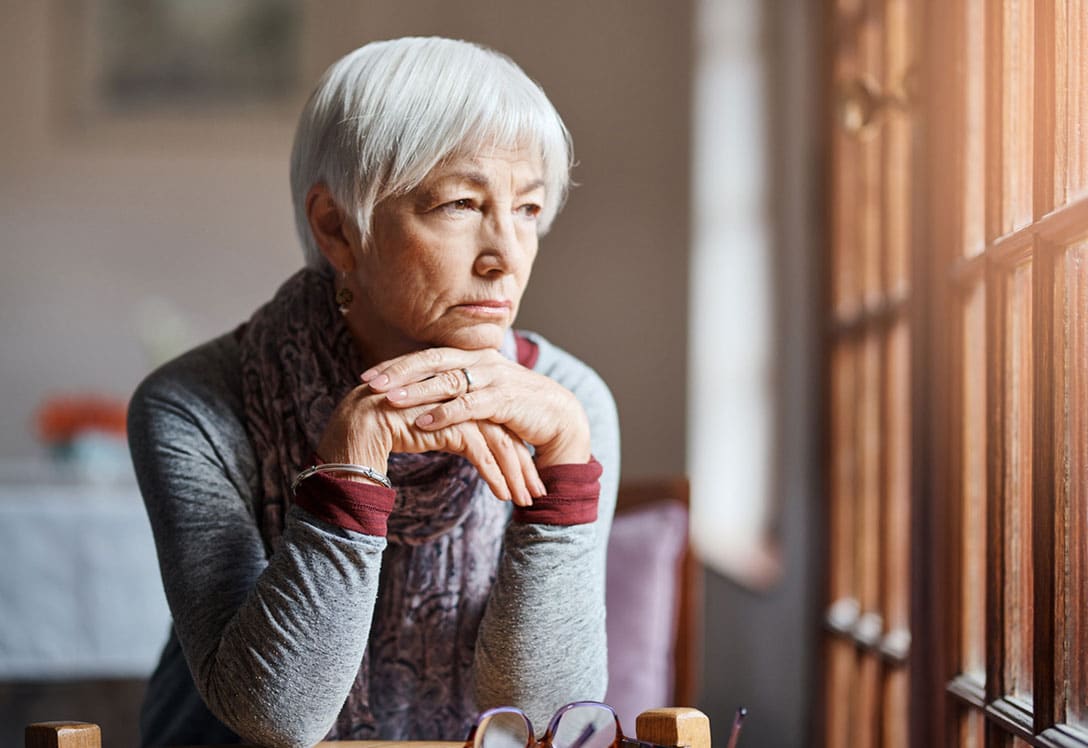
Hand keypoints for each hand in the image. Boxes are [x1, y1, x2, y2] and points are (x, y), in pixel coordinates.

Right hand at [316, 385, 541, 504]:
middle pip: (503, 431)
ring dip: (515, 473)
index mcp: (458, 394)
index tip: (527, 475)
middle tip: (536, 491)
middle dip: (522, 464)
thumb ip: (450, 430)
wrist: (353, 430)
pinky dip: (495, 475)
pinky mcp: (446, 423)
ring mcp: (455, 407)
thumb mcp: (427, 430)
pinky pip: (480, 452)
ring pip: (497, 442)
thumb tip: (473, 444)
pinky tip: (504, 496)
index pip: (496, 423)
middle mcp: (461, 396)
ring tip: (525, 500)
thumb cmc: (384, 433)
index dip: (513, 450)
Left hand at [361, 347, 591, 469]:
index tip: (368, 376)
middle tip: (369, 383)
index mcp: (472, 357)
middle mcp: (481, 361)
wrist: (557, 417)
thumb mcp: (481, 395)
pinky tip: (423, 422)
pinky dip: (444, 413)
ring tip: (389, 401)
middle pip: (432, 361)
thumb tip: (417, 397)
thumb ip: (454, 391)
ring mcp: (494, 377)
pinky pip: (469, 404)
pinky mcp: (505, 398)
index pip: (427, 356)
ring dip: (416, 391)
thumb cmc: (514, 408)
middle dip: (399, 372)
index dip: (397, 365)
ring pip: (447, 380)